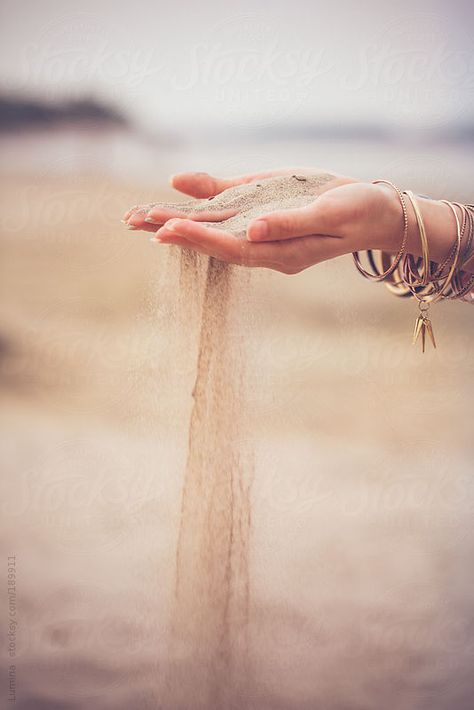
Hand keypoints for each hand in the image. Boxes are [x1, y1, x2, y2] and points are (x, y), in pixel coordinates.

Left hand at [122, 167, 347, 231]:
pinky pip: (227, 202)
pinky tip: (177, 185)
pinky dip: (202, 194)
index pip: (231, 248)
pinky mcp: (261, 206)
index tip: (167, 230)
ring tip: (138, 215)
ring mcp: (259, 226)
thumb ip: (291, 224)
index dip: (199, 238)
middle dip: (174, 231)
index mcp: (278, 253)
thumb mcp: (329, 216)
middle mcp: (261, 243)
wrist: (370, 209)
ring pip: (212, 222)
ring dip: (177, 218)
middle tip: (134, 222)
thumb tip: (251, 229)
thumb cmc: (357, 213)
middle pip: (211, 240)